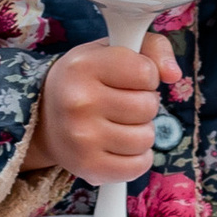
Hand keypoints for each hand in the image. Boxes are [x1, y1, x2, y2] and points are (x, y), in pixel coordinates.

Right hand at [33, 32, 182, 183]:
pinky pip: (139, 166)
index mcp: (84, 66)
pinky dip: (137, 158)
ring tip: (118, 124)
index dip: (146, 75)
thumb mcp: (110, 50)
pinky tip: (119, 146)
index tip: (129, 78)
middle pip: (148, 106)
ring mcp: (82, 138)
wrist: (44, 119)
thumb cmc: (86, 80)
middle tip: (121, 103)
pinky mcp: (89, 167)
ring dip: (140, 131)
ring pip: (146, 137)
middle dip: (143, 104)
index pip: (146, 72)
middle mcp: (79, 102)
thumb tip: (173, 74)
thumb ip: (151, 48)